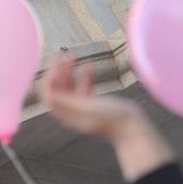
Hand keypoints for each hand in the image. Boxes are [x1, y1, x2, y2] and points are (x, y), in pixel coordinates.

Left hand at [41, 55, 173, 180]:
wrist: (134, 127)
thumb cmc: (113, 119)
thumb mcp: (88, 108)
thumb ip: (68, 102)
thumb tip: (48, 95)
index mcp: (68, 116)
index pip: (50, 97)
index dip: (50, 80)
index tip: (56, 66)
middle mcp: (73, 113)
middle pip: (58, 90)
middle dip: (57, 72)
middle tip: (60, 55)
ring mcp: (84, 108)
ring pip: (70, 87)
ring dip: (69, 72)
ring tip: (72, 56)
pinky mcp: (95, 105)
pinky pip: (85, 88)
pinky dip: (85, 76)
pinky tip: (89, 64)